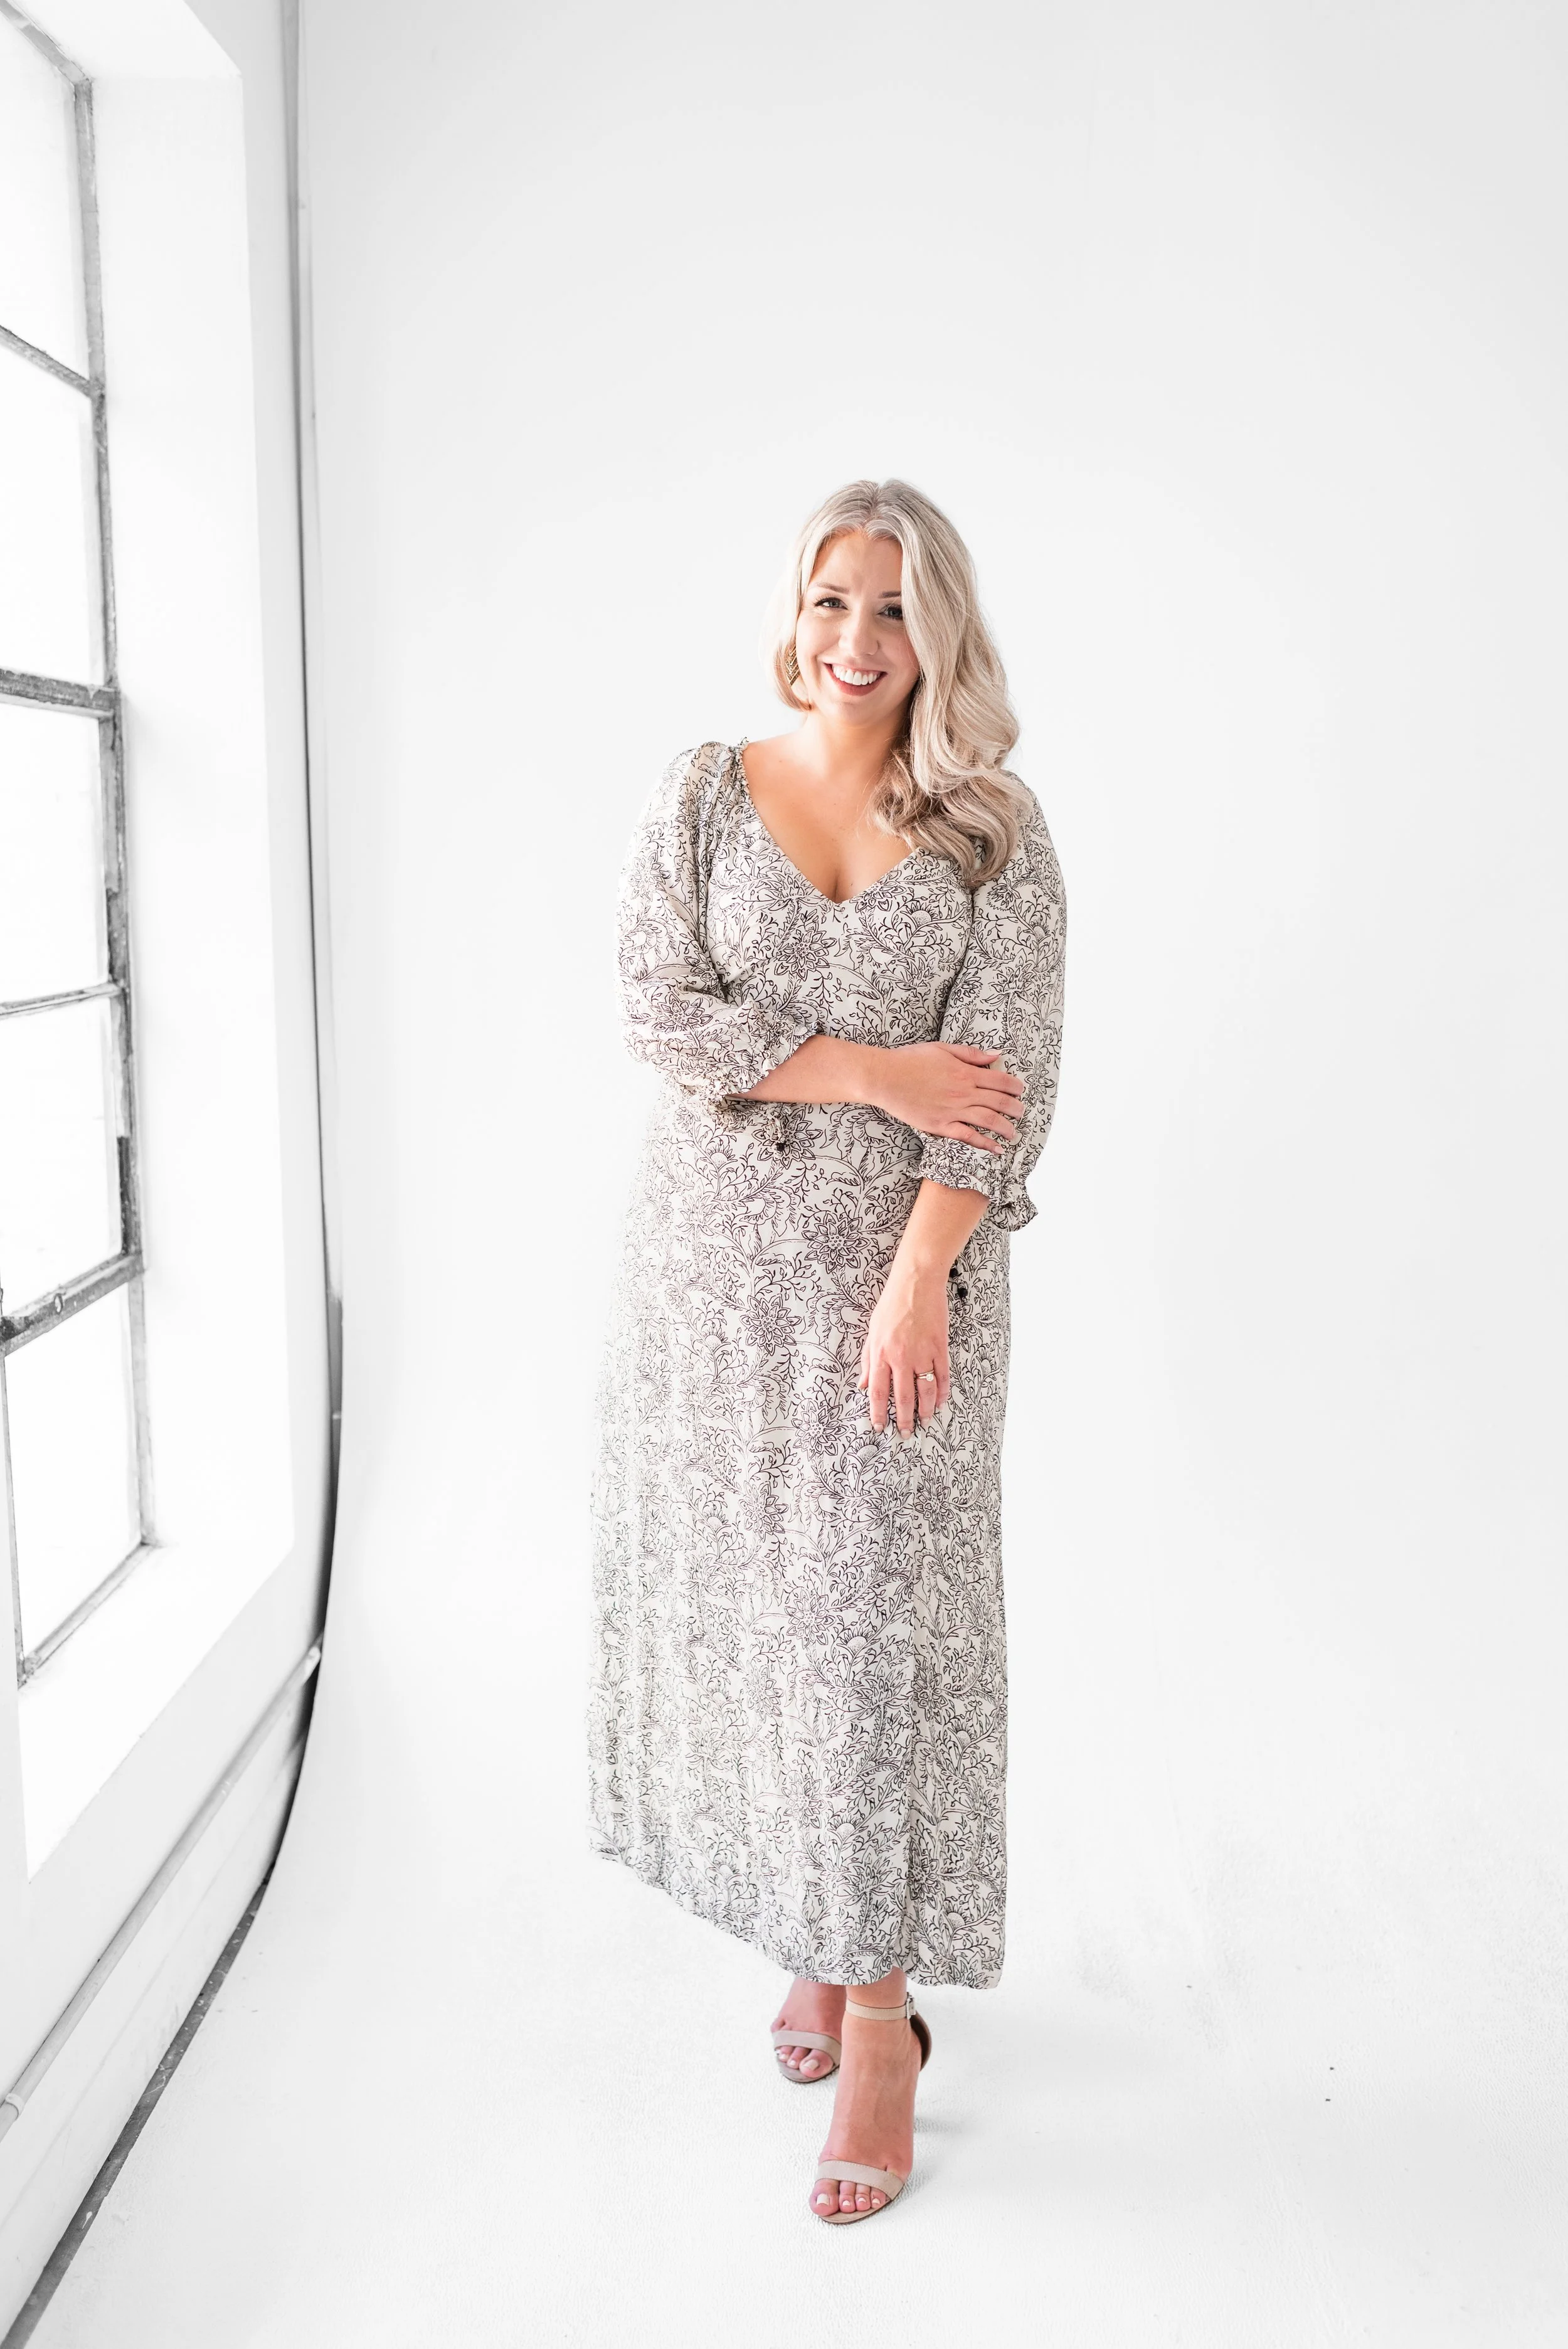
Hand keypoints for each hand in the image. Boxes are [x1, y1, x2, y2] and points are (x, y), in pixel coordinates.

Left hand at [858, 1262, 951, 1434]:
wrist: (916, 1282)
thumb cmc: (891, 1305)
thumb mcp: (872, 1332)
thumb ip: (868, 1361)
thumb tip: (863, 1385)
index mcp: (881, 1353)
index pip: (878, 1392)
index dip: (878, 1413)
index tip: (879, 1427)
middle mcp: (901, 1357)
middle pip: (903, 1397)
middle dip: (904, 1419)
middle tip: (906, 1434)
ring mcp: (923, 1353)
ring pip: (925, 1391)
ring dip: (925, 1411)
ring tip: (925, 1422)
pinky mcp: (940, 1348)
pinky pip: (942, 1377)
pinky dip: (942, 1392)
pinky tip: (940, 1402)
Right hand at [870, 1042, 1022, 1152]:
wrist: (884, 1077)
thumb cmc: (911, 1060)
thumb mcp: (943, 1049)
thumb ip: (971, 1053)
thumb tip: (996, 1055)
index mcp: (965, 1072)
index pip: (1000, 1080)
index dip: (1015, 1086)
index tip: (1020, 1091)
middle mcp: (963, 1092)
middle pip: (999, 1102)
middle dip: (1015, 1109)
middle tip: (1021, 1112)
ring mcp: (952, 1110)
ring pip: (988, 1120)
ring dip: (1006, 1127)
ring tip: (1014, 1132)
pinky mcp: (940, 1125)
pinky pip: (967, 1137)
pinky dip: (984, 1144)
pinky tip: (996, 1149)